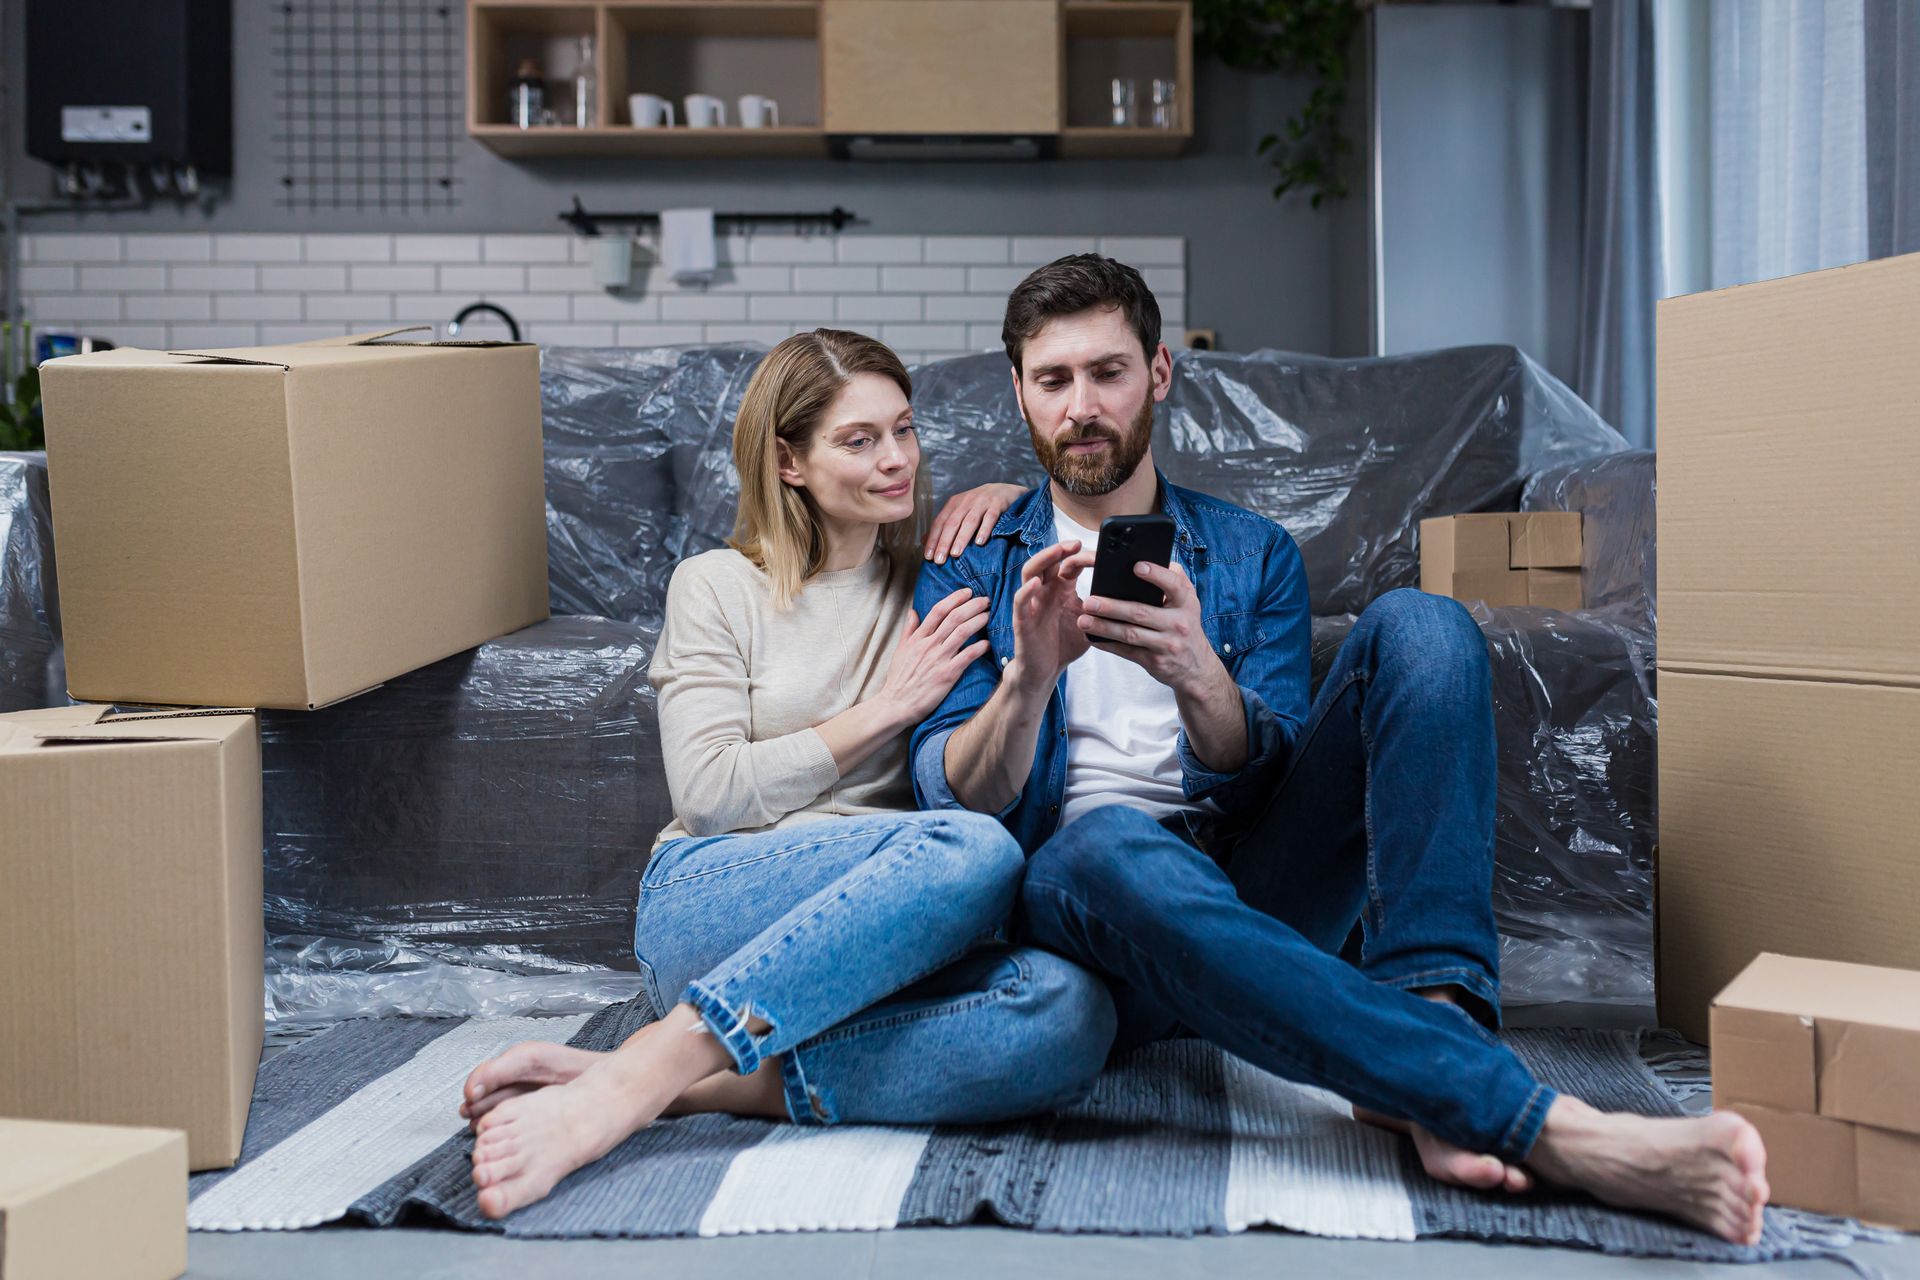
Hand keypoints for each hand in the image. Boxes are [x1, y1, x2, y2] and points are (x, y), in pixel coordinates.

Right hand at [876, 587, 990, 724]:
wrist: (896, 704)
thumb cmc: (899, 679)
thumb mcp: (900, 650)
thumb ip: (909, 630)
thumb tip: (913, 611)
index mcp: (918, 638)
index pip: (938, 610)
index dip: (955, 598)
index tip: (967, 592)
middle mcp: (929, 645)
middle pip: (954, 617)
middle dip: (972, 605)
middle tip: (985, 600)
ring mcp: (939, 659)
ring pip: (962, 632)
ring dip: (978, 621)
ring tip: (989, 615)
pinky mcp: (947, 674)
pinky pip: (967, 656)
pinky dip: (979, 647)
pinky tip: (988, 643)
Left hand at [925, 483, 1025, 563]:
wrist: (1004, 490)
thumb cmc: (979, 505)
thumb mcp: (960, 511)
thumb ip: (944, 524)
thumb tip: (924, 540)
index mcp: (954, 503)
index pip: (940, 522)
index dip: (933, 539)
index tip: (929, 557)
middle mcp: (966, 501)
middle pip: (952, 523)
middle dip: (944, 542)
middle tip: (939, 560)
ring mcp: (982, 502)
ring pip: (969, 521)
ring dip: (961, 538)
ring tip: (955, 554)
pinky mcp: (997, 504)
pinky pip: (990, 518)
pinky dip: (984, 529)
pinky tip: (980, 542)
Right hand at [1007, 540, 1094, 694]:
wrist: (1046, 671)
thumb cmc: (1065, 644)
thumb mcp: (1090, 621)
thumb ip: (1102, 606)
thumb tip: (1131, 596)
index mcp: (1060, 589)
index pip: (1068, 563)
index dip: (1082, 555)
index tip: (1100, 553)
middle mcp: (1044, 590)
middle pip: (1048, 560)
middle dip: (1062, 548)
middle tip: (1078, 543)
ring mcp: (1031, 603)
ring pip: (1030, 571)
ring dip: (1044, 558)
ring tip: (1058, 551)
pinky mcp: (1022, 620)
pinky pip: (1020, 601)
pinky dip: (1026, 590)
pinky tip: (1037, 584)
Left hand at [1078, 560, 1224, 695]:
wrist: (1197, 667)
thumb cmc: (1185, 625)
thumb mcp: (1188, 602)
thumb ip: (1174, 579)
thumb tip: (1150, 558)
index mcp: (1186, 603)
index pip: (1173, 585)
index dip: (1156, 575)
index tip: (1136, 567)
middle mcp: (1178, 623)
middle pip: (1141, 612)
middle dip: (1113, 607)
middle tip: (1090, 601)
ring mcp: (1166, 644)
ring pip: (1130, 634)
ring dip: (1104, 627)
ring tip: (1084, 620)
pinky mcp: (1154, 661)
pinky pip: (1127, 652)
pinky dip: (1108, 644)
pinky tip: (1092, 636)